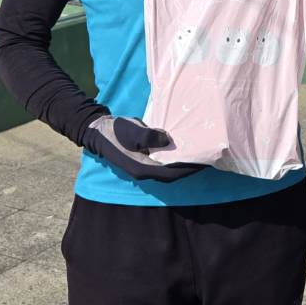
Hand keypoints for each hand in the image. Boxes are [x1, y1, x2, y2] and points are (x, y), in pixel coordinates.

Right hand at [82, 115, 205, 182]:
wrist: (100, 130)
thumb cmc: (116, 130)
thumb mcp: (132, 130)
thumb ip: (149, 136)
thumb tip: (167, 140)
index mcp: (142, 169)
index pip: (171, 173)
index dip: (188, 169)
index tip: (203, 162)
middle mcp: (145, 172)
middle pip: (172, 174)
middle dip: (189, 169)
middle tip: (205, 159)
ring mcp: (144, 167)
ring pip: (167, 170)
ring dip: (182, 165)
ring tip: (197, 155)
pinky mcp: (143, 160)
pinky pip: (162, 163)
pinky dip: (174, 160)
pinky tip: (182, 150)